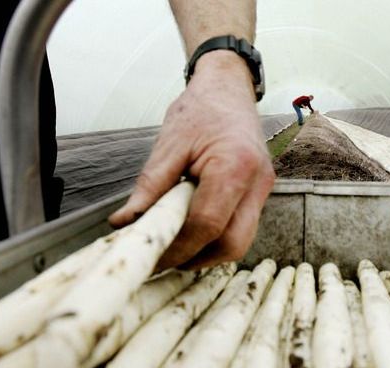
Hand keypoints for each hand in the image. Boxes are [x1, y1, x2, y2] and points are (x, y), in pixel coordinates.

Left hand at [109, 51, 274, 268]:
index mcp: (234, 166)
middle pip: (234, 244)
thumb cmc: (200, 109)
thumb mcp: (168, 144)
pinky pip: (242, 226)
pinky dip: (218, 236)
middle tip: (166, 259)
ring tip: (177, 246)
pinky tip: (194, 230)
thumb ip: (149, 188)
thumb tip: (125, 223)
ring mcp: (264, 189)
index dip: (179, 248)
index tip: (153, 256)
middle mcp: (257, 182)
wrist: (229, 87)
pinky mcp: (261, 192)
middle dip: (199, 258)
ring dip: (209, 251)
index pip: (208, 224)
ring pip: (242, 241)